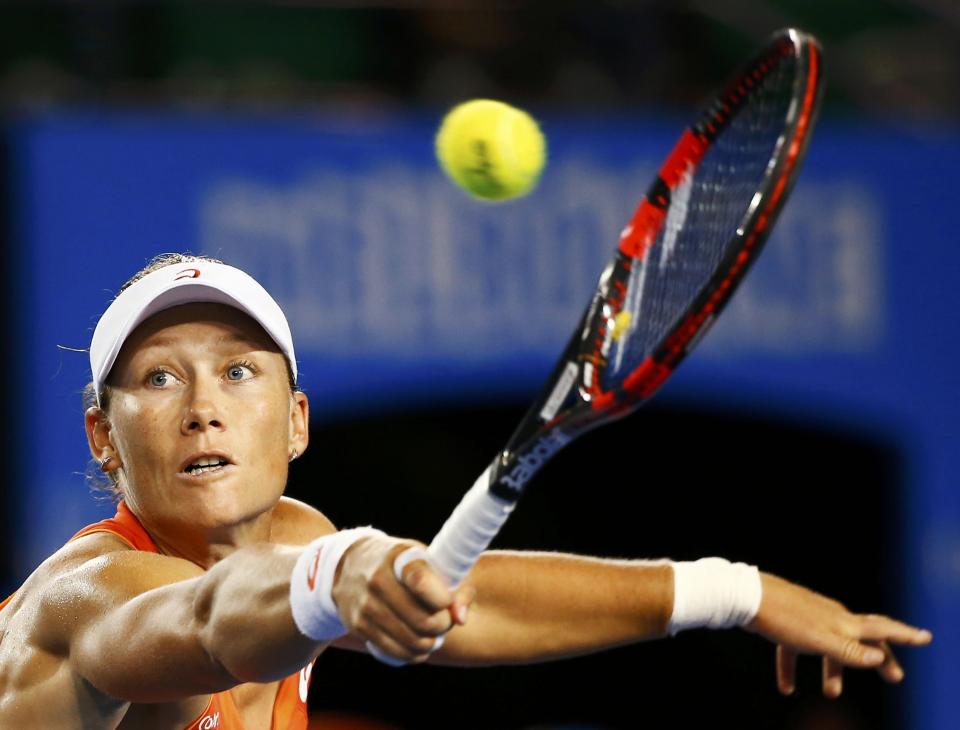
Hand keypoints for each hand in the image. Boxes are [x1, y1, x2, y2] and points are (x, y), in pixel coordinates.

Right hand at [331, 535, 475, 663]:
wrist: (350, 564)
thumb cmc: (401, 564)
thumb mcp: (427, 560)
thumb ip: (454, 585)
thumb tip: (461, 618)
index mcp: (399, 559)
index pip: (422, 582)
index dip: (443, 599)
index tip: (446, 600)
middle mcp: (378, 580)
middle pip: (423, 621)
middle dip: (443, 626)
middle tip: (445, 620)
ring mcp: (366, 605)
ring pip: (411, 641)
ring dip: (430, 643)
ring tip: (434, 634)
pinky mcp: (358, 626)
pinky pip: (394, 652)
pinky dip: (414, 654)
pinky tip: (419, 646)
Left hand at [745, 573, 931, 696]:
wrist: (745, 597)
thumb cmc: (786, 617)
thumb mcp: (821, 639)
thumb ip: (849, 651)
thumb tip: (880, 657)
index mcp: (843, 620)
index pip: (880, 629)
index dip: (904, 635)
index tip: (926, 637)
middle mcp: (830, 616)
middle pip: (860, 640)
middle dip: (877, 659)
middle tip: (893, 677)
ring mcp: (808, 618)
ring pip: (827, 648)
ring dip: (832, 670)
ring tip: (831, 693)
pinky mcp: (786, 624)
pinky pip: (794, 649)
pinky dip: (793, 668)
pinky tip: (786, 688)